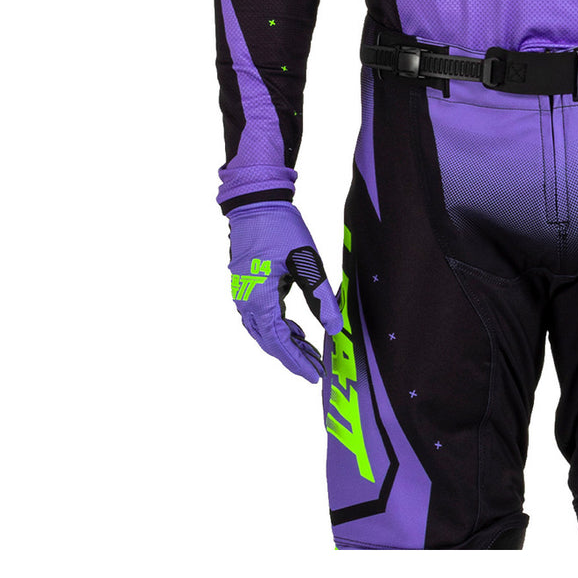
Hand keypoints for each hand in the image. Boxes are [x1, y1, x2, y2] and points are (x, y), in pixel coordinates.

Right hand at [226, 202, 343, 382]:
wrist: (257, 202)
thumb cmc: (281, 229)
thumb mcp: (307, 262)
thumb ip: (320, 298)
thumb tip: (335, 328)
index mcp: (259, 299)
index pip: (279, 341)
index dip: (297, 360)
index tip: (313, 375)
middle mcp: (245, 301)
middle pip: (269, 340)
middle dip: (293, 356)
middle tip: (314, 369)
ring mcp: (242, 294)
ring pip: (263, 330)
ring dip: (285, 343)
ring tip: (309, 352)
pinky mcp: (246, 285)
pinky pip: (261, 316)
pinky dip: (278, 327)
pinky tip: (296, 330)